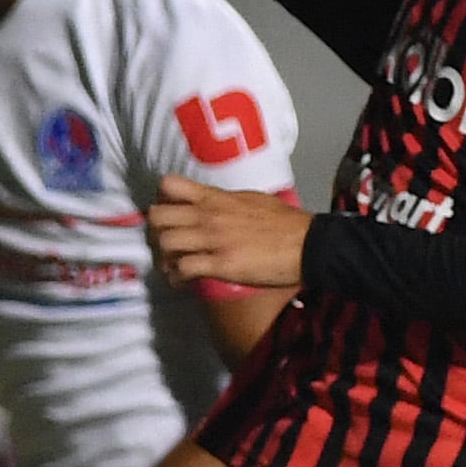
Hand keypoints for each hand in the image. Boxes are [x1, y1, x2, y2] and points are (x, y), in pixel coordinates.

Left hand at [147, 176, 307, 293]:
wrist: (309, 244)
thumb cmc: (285, 223)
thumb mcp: (251, 200)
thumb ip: (224, 202)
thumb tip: (209, 204)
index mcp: (217, 198)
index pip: (171, 185)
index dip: (161, 199)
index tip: (167, 212)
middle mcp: (209, 215)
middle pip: (158, 216)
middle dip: (156, 232)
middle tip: (166, 244)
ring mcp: (214, 240)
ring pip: (166, 242)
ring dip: (164, 258)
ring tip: (173, 266)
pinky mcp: (221, 264)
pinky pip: (183, 269)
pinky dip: (176, 277)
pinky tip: (182, 281)